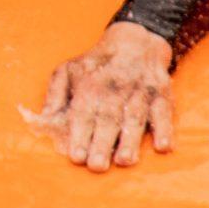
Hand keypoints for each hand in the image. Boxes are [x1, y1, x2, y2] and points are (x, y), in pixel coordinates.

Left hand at [39, 21, 173, 171]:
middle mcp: (114, 90)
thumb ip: (54, 95)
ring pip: (134, 119)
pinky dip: (165, 130)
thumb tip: (44, 118)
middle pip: (107, 120)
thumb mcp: (67, 70)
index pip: (83, 114)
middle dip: (101, 144)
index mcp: (89, 86)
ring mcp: (139, 93)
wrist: (134, 41)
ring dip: (130, 141)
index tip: (76, 156)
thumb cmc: (95, 63)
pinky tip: (162, 147)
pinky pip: (164, 114)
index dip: (79, 135)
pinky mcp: (161, 95)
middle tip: (96, 166)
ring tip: (123, 161)